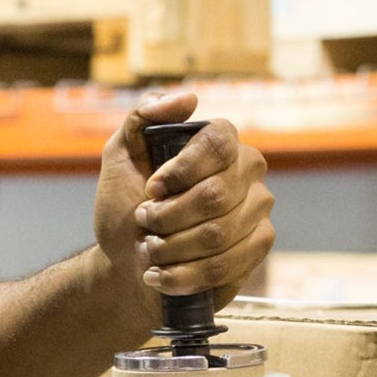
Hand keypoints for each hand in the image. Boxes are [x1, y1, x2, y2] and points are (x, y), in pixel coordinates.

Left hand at [92, 88, 274, 314]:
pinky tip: (159, 276)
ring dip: (170, 249)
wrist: (125, 264)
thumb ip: (142, 116)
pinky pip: (225, 266)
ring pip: (218, 235)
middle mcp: (248, 171)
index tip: (150, 190)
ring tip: (149, 250)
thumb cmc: (125, 208)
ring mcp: (257, 211)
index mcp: (221, 142)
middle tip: (144, 223)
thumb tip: (189, 98)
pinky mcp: (256, 249)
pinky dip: (182, 277)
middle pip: (215, 195)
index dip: (180, 171)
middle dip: (167, 217)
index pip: (219, 143)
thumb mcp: (119, 156)